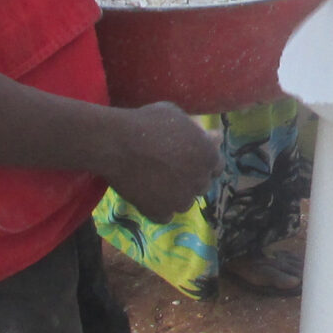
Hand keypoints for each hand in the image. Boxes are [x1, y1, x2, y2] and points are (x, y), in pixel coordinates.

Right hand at [106, 102, 219, 219]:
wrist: (116, 143)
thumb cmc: (146, 123)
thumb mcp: (176, 116)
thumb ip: (196, 131)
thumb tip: (213, 137)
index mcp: (209, 156)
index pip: (216, 166)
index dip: (202, 163)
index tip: (189, 160)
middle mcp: (200, 181)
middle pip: (201, 185)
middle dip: (189, 179)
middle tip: (169, 170)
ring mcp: (181, 200)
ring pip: (184, 203)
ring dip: (174, 195)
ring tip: (155, 182)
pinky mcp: (160, 212)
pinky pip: (164, 215)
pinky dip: (157, 208)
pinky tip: (146, 195)